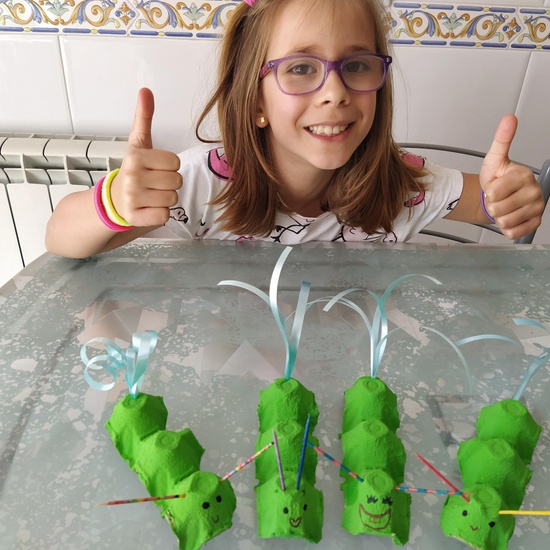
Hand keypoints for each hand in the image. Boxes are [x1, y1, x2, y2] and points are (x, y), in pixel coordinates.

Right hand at [110, 88, 181, 226]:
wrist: (112, 199)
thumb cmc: (133, 170)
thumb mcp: (138, 143)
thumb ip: (144, 117)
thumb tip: (145, 90)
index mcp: (136, 157)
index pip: (176, 163)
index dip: (170, 167)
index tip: (156, 168)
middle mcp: (132, 177)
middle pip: (177, 181)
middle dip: (169, 183)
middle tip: (153, 183)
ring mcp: (132, 199)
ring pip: (172, 199)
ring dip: (165, 199)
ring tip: (151, 195)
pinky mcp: (134, 217)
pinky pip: (164, 216)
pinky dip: (159, 214)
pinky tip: (148, 208)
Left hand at [480, 115, 543, 239]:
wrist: (498, 197)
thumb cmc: (497, 179)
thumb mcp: (494, 159)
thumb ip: (502, 140)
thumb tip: (509, 118)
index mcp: (524, 175)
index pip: (494, 192)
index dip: (489, 192)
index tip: (495, 186)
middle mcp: (535, 192)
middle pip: (497, 209)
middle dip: (492, 205)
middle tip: (498, 198)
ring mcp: (536, 208)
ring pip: (504, 221)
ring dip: (498, 217)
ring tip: (503, 206)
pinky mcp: (534, 223)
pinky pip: (512, 233)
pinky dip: (506, 228)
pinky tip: (509, 217)